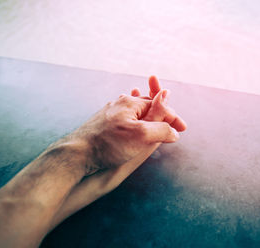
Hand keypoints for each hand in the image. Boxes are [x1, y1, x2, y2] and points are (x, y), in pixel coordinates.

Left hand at [49, 76, 186, 228]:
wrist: (77, 154)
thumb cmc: (109, 144)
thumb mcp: (142, 136)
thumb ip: (162, 128)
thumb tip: (174, 129)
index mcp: (131, 103)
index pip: (159, 106)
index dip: (173, 118)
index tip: (182, 130)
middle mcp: (120, 104)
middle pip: (148, 107)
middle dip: (162, 115)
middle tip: (173, 127)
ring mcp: (110, 113)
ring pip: (136, 113)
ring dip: (149, 117)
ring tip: (158, 121)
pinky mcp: (103, 124)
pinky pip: (125, 119)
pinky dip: (136, 122)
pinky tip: (134, 124)